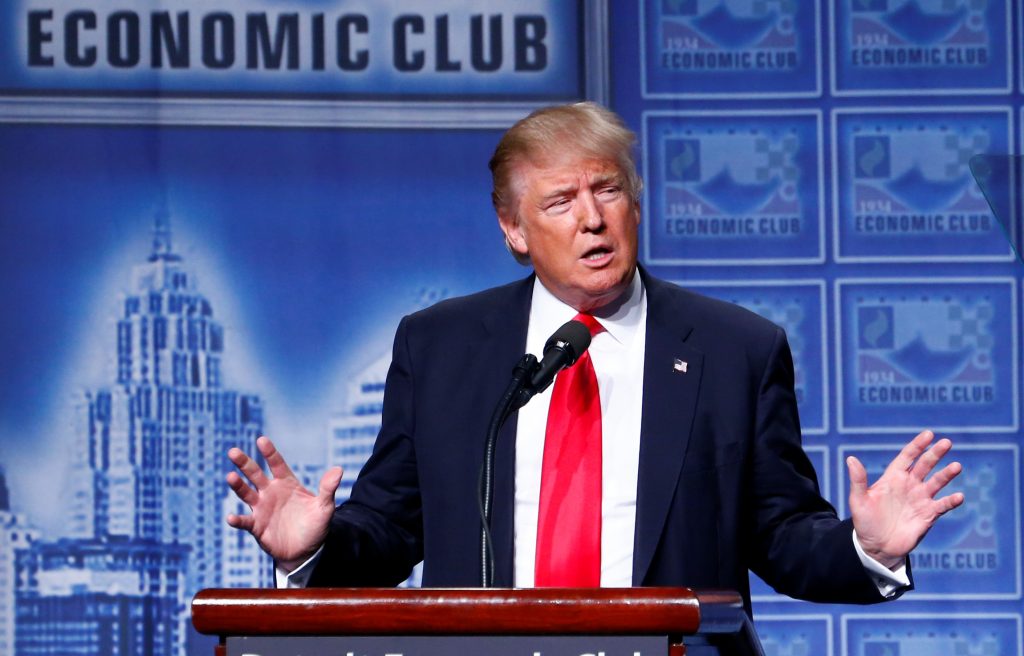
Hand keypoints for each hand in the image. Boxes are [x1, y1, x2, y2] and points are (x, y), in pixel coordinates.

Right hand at [226, 435, 342, 571]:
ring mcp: (262, 508)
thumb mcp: (324, 507)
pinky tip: (231, 518)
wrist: (306, 551)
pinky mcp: (256, 526)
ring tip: (230, 476)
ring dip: (238, 486)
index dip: (270, 453)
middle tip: (233, 452)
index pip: (277, 464)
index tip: (261, 440)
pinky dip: (237, 520)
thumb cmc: (315, 526)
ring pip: (246, 493)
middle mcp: (271, 492)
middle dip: (244, 463)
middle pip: (255, 474)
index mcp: (287, 483)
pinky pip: (245, 521)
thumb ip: (327, 488)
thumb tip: (339, 469)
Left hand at [848, 430, 964, 568]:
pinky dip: (951, 501)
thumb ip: (858, 480)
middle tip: (947, 442)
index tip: (929, 434)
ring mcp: (920, 499)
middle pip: (925, 465)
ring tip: (956, 466)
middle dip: (935, 454)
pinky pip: (942, 505)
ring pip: (937, 482)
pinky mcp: (928, 515)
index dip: (917, 445)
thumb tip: (850, 459)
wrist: (876, 546)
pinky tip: (958, 496)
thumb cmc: (865, 521)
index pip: (907, 457)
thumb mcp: (858, 500)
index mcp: (893, 478)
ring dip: (946, 474)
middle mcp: (909, 485)